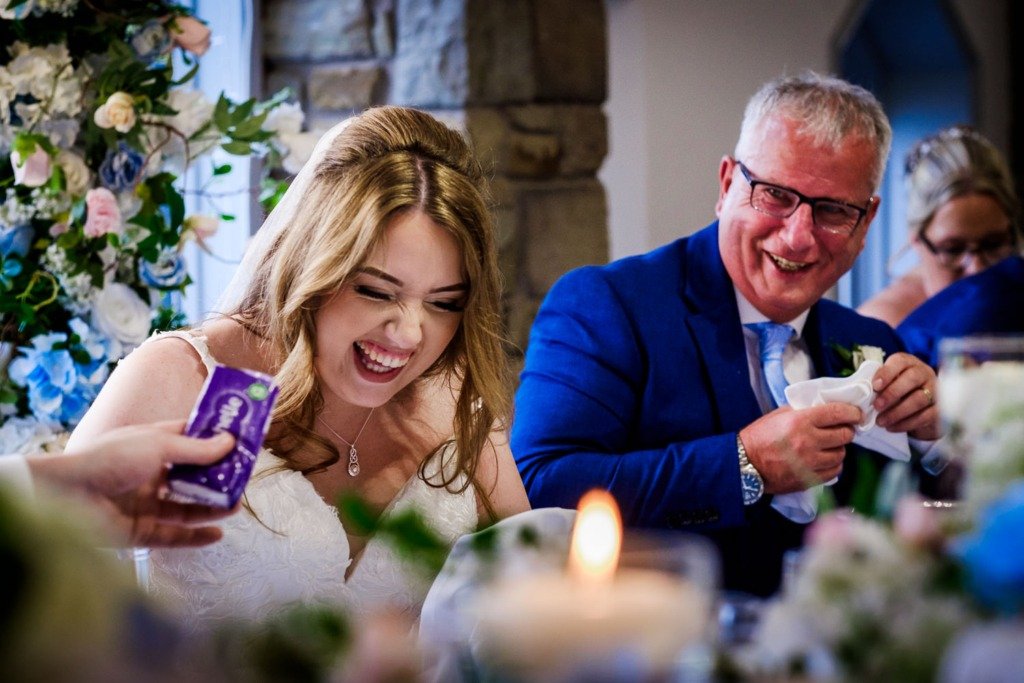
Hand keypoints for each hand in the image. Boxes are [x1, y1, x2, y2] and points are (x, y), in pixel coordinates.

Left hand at [31, 420, 236, 547]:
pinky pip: (172, 535)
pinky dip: (195, 536)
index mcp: (151, 446)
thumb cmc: (109, 459)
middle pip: (191, 477)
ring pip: (185, 507)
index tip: (241, 442)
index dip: (214, 440)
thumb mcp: (158, 446)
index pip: (189, 440)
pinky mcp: (139, 532)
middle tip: (243, 478)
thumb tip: (230, 443)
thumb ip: (196, 449)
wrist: (65, 496)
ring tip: (235, 505)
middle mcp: (149, 474)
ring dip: (211, 507)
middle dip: (217, 478)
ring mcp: (145, 504)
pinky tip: (217, 534)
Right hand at [739, 403, 861, 493]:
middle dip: (846, 430)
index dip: (852, 412)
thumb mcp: (779, 415)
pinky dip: (833, 464)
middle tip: (841, 429)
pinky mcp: (809, 479)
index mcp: (800, 421)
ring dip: (838, 448)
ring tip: (829, 446)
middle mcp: (808, 442)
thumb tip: (826, 409)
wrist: (744, 463)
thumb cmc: (759, 436)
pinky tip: (824, 459)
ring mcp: (810, 462)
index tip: (855, 414)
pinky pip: (834, 471)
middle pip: (845, 435)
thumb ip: (804, 411)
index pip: (838, 413)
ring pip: (841, 454)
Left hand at [871, 352, 939, 439]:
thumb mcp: (888, 383)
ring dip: (897, 412)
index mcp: (908, 363)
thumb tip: (864, 393)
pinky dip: (907, 423)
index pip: (900, 361)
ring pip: (919, 399)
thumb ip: (879, 384)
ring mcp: (935, 390)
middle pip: (912, 378)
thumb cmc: (898, 391)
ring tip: (881, 421)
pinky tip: (892, 427)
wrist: (920, 408)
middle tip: (877, 406)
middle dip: (892, 393)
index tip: (875, 386)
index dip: (887, 373)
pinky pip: (925, 416)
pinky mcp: (940, 408)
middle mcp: (924, 373)